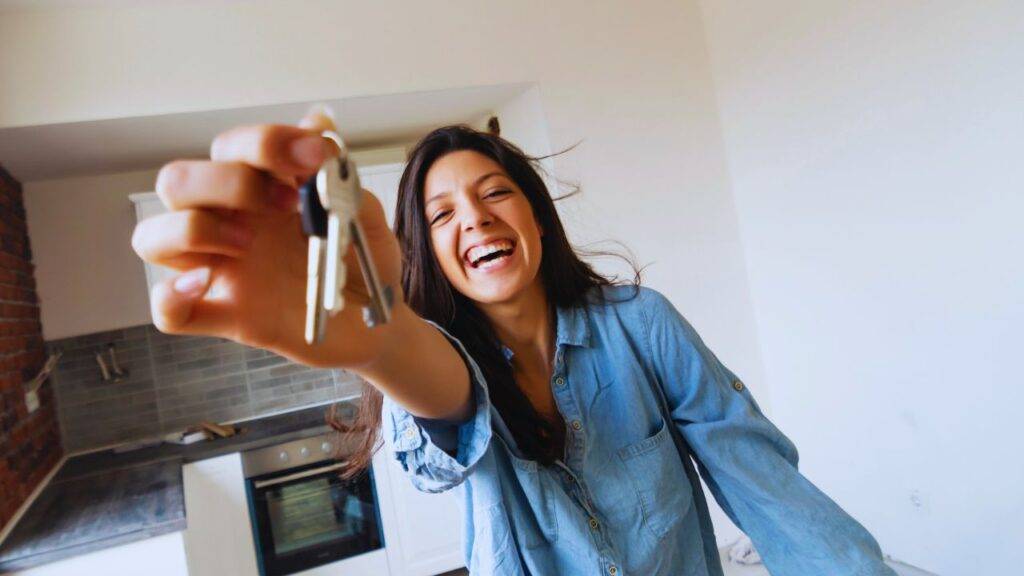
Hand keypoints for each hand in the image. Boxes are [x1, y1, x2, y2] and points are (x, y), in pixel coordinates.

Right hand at [131, 110, 403, 368]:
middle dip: (226, 181)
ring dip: (192, 229)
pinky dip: (169, 299)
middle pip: (177, 181)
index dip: (266, 142)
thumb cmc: (364, 264)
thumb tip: (319, 120)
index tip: (316, 156)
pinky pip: (169, 313)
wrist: (380, 321)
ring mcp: (223, 269)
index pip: (231, 147)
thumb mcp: (364, 217)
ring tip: (246, 243)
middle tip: (286, 203)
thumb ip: (340, 175)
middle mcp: (230, 222)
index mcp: (261, 189)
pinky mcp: (227, 316)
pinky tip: (202, 287)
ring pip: (152, 237)